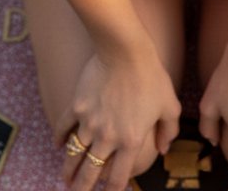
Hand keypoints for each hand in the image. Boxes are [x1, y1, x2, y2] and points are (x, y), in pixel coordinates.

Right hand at [53, 46, 181, 190]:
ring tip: (66, 179)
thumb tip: (163, 148)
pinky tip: (57, 145)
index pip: (118, 178)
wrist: (125, 51)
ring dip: (68, 171)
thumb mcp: (170, 104)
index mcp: (130, 141)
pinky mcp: (76, 106)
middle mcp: (107, 138)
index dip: (114, 190)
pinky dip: (58, 138)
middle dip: (83, 189)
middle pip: (90, 173)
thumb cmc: (151, 76)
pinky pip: (63, 127)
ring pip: (73, 155)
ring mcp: (88, 123)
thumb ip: (169, 130)